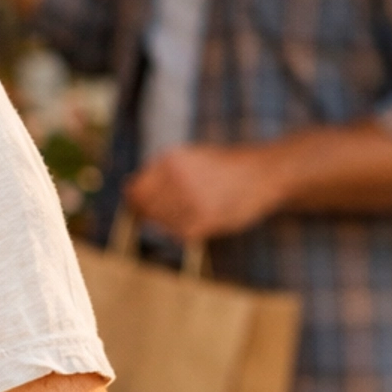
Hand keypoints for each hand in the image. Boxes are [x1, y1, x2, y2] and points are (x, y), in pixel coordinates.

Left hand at [124, 144, 290, 240]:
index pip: (135, 192)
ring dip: (172, 224)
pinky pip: (181, 234)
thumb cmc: (224, 166)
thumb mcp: (189, 157)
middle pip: (146, 210)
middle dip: (153, 215)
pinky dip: (187, 232)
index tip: (143, 207)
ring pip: (162, 224)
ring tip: (194, 212)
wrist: (262, 173)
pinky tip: (202, 221)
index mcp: (170, 161)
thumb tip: (130, 191)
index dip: (137, 202)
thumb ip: (161, 173)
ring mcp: (190, 200)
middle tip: (176, 212)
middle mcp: (177, 179)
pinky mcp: (204, 220)